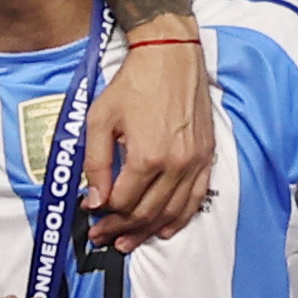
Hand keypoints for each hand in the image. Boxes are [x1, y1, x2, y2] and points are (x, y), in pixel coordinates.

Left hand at [86, 32, 214, 248]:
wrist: (171, 55)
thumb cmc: (134, 83)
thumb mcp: (100, 119)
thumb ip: (96, 163)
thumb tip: (95, 200)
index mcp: (147, 156)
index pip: (123, 202)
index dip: (103, 214)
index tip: (90, 216)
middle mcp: (175, 164)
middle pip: (146, 212)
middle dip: (121, 229)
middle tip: (103, 238)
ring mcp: (194, 162)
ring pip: (171, 212)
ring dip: (148, 231)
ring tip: (128, 242)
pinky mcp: (207, 156)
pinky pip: (196, 198)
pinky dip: (180, 218)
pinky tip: (166, 229)